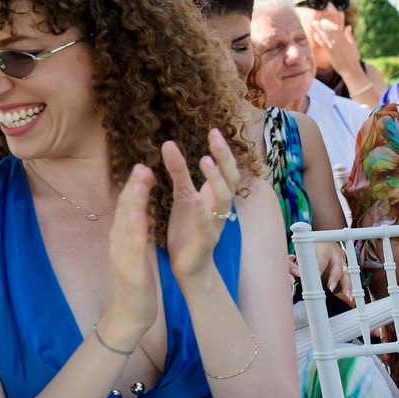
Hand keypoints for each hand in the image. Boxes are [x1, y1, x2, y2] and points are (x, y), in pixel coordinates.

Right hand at [101, 164, 160, 349]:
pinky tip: (142, 215)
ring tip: (139, 182)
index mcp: (120, 238)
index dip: (133, 187)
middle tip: (141, 165)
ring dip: (133, 202)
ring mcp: (122, 256)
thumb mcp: (133, 251)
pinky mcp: (131, 270)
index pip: (127, 207)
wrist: (130, 314)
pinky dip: (137, 229)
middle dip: (132, 187)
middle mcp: (117, 243)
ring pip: (127, 225)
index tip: (142, 167)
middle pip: (124, 211)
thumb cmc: (136, 282)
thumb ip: (134, 231)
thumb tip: (137, 210)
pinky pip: (134, 247)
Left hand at [160, 130, 241, 288]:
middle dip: (224, 158)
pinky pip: (207, 225)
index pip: (226, 169)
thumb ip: (178, 171)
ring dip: (215, 180)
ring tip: (204, 161)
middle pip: (231, 180)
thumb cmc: (187, 230)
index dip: (222, 151)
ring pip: (224, 200)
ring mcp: (216, 224)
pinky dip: (202, 211)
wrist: (188, 266)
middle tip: (215, 138)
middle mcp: (220, 208)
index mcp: (215, 196)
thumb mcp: (181, 195)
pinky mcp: (206, 241)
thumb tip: (168, 143)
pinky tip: (195, 197)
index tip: (214, 131)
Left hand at [290, 241, 357, 302]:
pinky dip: (349, 287)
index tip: (317, 276)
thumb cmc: (316, 247)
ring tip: (347, 295)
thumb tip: (299, 273)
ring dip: (347, 285)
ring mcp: (342, 262)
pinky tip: (349, 295)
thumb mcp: (309, 249)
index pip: (323, 259)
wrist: (327, 240)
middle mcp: (335, 255)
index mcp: (324, 249)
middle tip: (330, 287)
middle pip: (337, 267)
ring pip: (346, 273)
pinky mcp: (345, 268)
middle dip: (335, 278)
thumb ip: (305, 261)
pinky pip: (348, 277)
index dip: (320, 267)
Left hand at [308, 17, 364, 79]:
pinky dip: (320, 39)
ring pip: (327, 35)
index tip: (323, 20)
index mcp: (345, 39)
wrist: (351, 70)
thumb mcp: (352, 45)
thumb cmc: (352, 58)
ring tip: (314, 23)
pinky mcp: (332, 52)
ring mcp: (336, 46)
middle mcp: (340, 41)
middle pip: (331, 30)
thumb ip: (349, 35)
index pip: (337, 28)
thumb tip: (348, 26)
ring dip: (320, 29)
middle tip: (315, 21)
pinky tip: (315, 34)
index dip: (330, 23)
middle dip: (323, 24)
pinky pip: (325, 44)